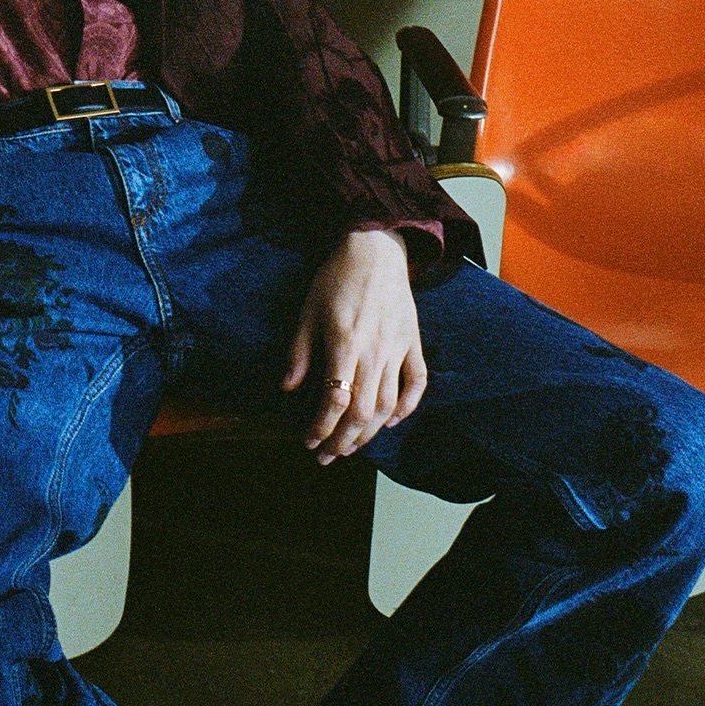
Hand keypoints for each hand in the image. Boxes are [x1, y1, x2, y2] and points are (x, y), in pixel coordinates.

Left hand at [282, 229, 426, 464]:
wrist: (375, 250)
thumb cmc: (336, 278)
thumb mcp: (307, 311)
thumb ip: (299, 352)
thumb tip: (288, 388)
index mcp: (345, 343)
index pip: (335, 399)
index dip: (322, 426)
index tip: (309, 441)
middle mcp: (374, 351)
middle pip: (363, 411)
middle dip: (343, 440)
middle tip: (327, 455)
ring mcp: (397, 349)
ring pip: (388, 404)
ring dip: (370, 432)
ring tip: (352, 446)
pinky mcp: (413, 343)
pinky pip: (417, 383)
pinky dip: (407, 407)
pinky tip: (391, 421)